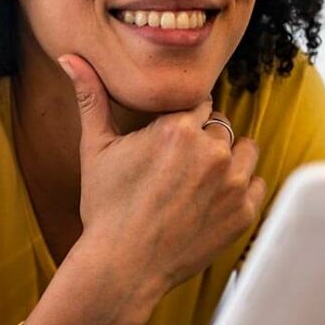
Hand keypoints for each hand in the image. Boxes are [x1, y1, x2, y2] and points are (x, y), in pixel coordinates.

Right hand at [57, 53, 266, 298]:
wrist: (122, 267)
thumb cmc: (105, 207)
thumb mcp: (95, 148)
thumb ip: (90, 97)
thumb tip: (68, 56)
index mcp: (178, 128)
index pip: (199, 102)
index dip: (183, 121)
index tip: (168, 143)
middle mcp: (211, 151)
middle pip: (220, 125)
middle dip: (203, 139)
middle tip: (177, 168)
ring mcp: (231, 184)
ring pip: (244, 150)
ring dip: (227, 158)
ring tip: (197, 181)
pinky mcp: (243, 213)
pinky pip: (255, 184)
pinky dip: (239, 189)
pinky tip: (211, 201)